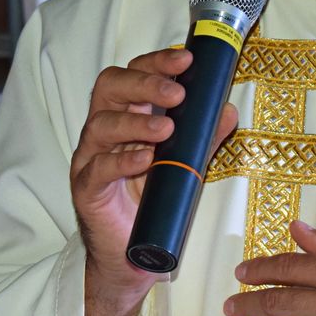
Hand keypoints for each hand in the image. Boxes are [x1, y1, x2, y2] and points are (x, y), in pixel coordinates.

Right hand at [71, 47, 237, 315]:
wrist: (131, 256)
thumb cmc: (154, 201)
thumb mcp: (186, 163)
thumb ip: (203, 137)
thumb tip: (229, 109)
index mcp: (126, 115)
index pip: (133, 74)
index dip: (156, 62)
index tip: (187, 59)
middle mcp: (103, 130)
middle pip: (110, 88)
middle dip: (144, 83)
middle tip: (177, 92)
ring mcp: (91, 159)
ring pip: (101, 126)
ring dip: (135, 123)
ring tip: (166, 128)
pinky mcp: (87, 191)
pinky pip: (98, 169)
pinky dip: (121, 161)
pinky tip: (144, 159)